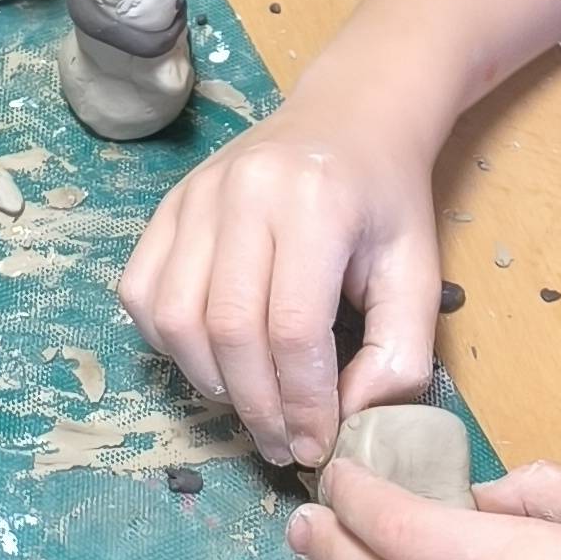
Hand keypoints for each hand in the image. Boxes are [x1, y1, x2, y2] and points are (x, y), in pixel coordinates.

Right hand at [117, 84, 445, 468]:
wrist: (351, 115)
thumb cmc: (385, 198)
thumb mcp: (417, 272)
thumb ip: (399, 354)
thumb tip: (349, 421)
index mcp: (315, 203)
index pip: (293, 330)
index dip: (304, 404)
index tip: (320, 444)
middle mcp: (244, 190)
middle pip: (229, 330)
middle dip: (258, 407)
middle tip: (285, 444)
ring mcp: (195, 195)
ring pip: (175, 319)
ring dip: (211, 382)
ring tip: (253, 404)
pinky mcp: (168, 205)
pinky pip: (142, 293)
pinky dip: (169, 343)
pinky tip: (214, 357)